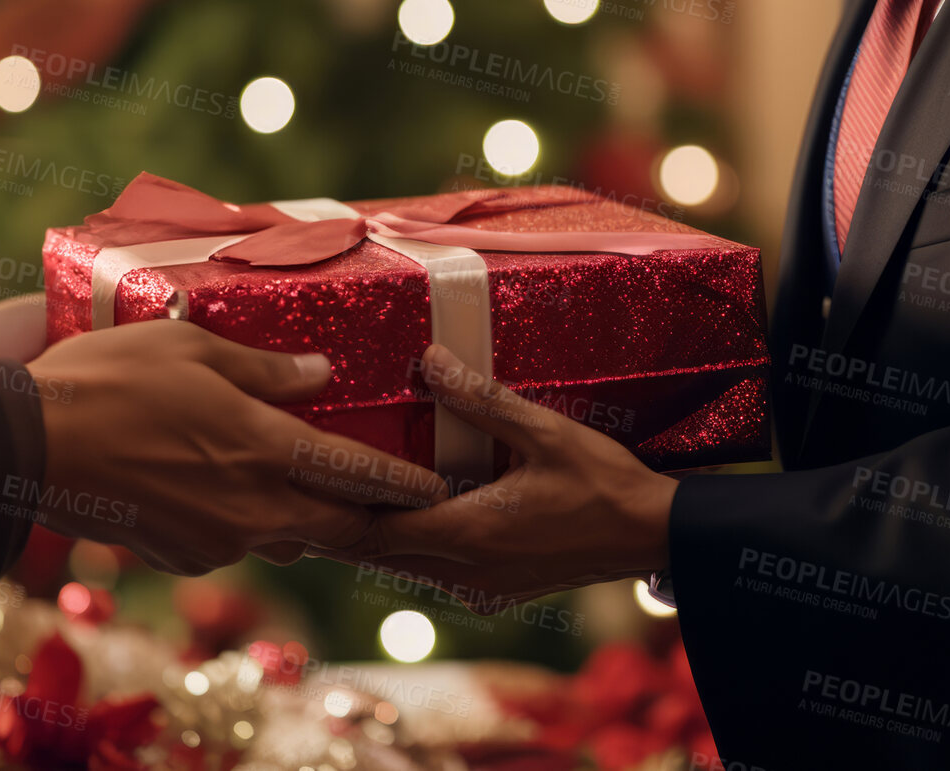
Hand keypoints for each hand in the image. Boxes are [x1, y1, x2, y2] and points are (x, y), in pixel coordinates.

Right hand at [27, 320, 447, 575]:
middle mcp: (251, 508)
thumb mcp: (192, 350)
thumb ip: (264, 368)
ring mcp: (215, 540)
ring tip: (311, 493)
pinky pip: (233, 545)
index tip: (437, 490)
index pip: (357, 478)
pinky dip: (246, 527)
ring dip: (305, 521)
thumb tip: (319, 373)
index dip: (404, 487)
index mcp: (264, 450)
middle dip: (366, 517)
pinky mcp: (178, 556)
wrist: (23, 448)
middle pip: (334, 527)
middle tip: (389, 502)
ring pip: (285, 539)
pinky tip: (231, 495)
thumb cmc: (108, 381)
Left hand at [314, 344, 677, 607]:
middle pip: (377, 556)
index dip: (331, 511)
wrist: (653, 538)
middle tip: (295, 496)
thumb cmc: (603, 482)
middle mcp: (466, 570)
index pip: (374, 531)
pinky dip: (408, 549)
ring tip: (336, 502)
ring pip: (403, 568)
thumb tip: (428, 359)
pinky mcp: (498, 590)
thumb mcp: (544, 431)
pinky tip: (402, 519)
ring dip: (372, 539)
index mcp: (468, 532)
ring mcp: (482, 587)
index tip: (296, 486)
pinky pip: (434, 574)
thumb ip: (481, 399)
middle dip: (338, 527)